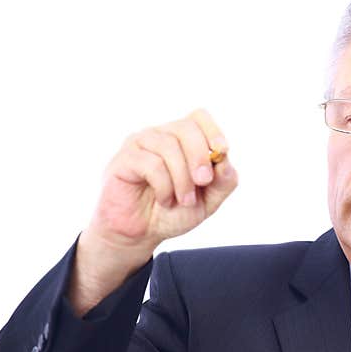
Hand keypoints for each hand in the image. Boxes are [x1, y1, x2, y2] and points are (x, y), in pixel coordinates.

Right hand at [88, 108, 237, 250]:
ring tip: (183, 200)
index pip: (199, 117)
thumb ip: (224, 181)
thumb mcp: (209, 201)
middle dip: (200, 156)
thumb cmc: (174, 212)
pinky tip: (164, 199)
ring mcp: (141, 144)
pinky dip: (164, 186)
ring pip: (169, 146)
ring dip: (182, 178)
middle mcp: (162, 136)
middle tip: (204, 182)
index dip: (213, 131)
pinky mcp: (124, 159)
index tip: (222, 152)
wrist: (142, 234)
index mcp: (183, 141)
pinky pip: (151, 163)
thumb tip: (226, 160)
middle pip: (186, 127)